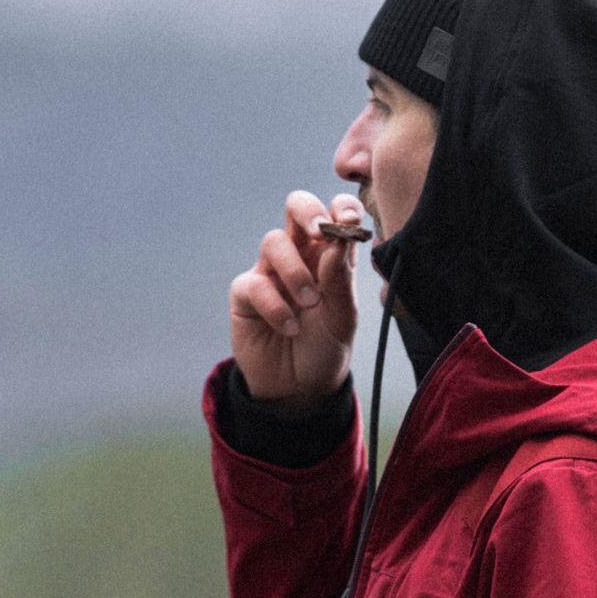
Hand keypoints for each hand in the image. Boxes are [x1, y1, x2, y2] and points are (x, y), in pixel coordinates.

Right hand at [229, 190, 365, 405]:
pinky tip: (288, 328)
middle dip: (308, 212)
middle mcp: (300, 257)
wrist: (299, 390)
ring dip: (295, 272)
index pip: (334, 214)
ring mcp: (270, 272)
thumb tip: (337, 241)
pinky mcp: (246, 293)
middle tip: (320, 232)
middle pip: (297, 208)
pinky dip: (275, 306)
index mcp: (329, 257)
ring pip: (274, 242)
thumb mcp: (343, 319)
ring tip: (309, 304)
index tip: (350, 219)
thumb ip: (341, 281)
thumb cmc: (324, 349)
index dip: (341, 208)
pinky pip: (255, 283)